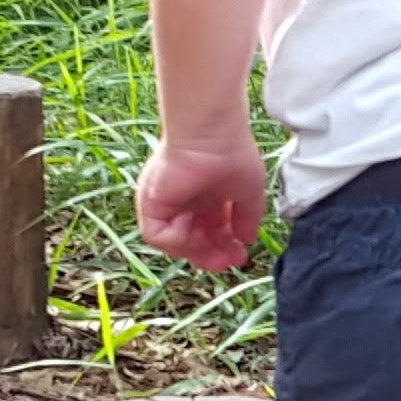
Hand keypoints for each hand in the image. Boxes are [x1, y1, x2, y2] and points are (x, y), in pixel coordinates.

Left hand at [136, 137, 268, 272]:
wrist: (211, 137)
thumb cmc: (232, 155)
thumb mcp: (249, 193)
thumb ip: (248, 218)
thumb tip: (247, 240)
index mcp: (207, 196)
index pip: (211, 230)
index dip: (225, 246)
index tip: (240, 257)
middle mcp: (185, 200)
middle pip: (193, 239)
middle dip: (211, 254)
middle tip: (229, 263)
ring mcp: (167, 203)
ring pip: (175, 241)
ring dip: (196, 250)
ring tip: (214, 249)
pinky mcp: (151, 204)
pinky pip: (157, 235)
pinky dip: (176, 238)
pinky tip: (191, 227)